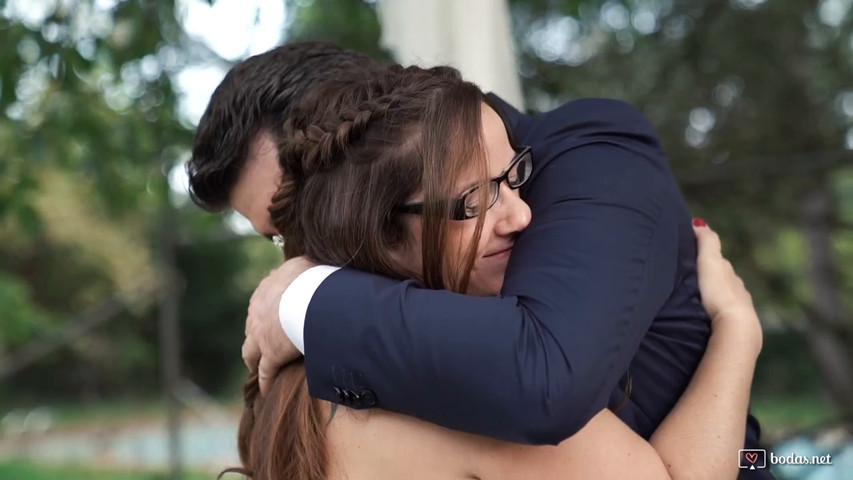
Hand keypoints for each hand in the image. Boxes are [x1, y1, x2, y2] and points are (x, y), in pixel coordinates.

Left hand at [242, 255, 314, 394]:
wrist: (309, 298)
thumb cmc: (312, 279)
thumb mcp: (304, 265)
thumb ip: (301, 266)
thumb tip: (306, 264)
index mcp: (266, 290)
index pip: (261, 303)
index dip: (265, 313)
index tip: (271, 319)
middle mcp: (258, 312)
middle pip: (251, 327)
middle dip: (255, 336)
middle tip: (262, 344)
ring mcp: (261, 335)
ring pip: (250, 351)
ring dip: (254, 359)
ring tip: (257, 367)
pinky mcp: (270, 355)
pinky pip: (265, 373)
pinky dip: (265, 382)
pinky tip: (267, 390)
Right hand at [693, 220, 761, 352]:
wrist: (736, 326)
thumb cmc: (720, 293)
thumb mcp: (711, 262)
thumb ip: (707, 242)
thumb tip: (700, 222)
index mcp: (731, 275)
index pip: (720, 263)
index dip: (708, 259)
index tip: (695, 259)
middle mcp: (739, 290)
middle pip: (724, 281)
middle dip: (712, 280)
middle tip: (695, 281)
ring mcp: (740, 309)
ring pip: (726, 299)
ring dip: (715, 299)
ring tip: (700, 302)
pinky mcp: (738, 327)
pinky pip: (726, 316)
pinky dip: (718, 314)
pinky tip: (710, 319)